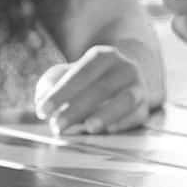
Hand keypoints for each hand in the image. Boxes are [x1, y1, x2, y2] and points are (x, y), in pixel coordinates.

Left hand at [33, 43, 155, 134]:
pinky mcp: (145, 107)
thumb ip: (52, 82)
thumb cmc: (88, 78)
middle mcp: (124, 68)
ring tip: (88, 127)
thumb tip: (41, 97)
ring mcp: (138, 87)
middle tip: (57, 126)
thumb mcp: (69, 73)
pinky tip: (109, 130)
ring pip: (125, 100)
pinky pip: (137, 115)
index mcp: (103, 56)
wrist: (124, 75)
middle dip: (77, 108)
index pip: (81, 73)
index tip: (42, 110)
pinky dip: (124, 122)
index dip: (61, 92)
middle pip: (101, 88)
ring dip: (107, 114)